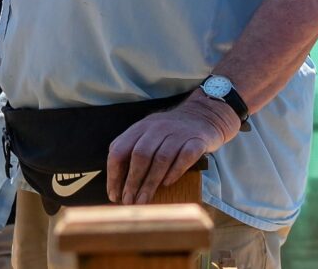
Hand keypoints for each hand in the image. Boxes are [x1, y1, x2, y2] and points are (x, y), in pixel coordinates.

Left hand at [106, 95, 240, 204]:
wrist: (204, 115)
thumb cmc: (170, 132)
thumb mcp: (148, 134)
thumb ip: (132, 153)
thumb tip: (118, 186)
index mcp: (140, 128)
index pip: (119, 149)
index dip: (114, 174)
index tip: (114, 194)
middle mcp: (157, 128)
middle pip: (139, 156)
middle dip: (132, 181)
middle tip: (129, 201)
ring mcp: (177, 133)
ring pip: (160, 159)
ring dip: (150, 182)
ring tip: (144, 200)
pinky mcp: (197, 141)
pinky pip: (184, 157)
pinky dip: (174, 172)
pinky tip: (166, 184)